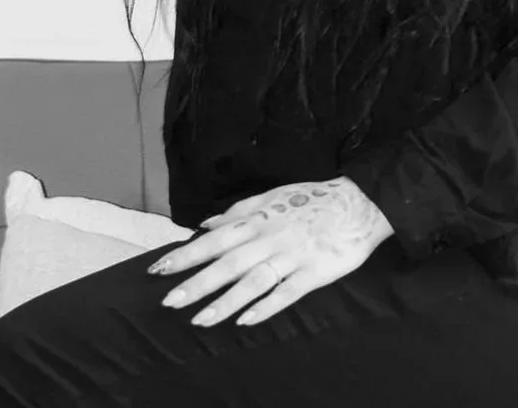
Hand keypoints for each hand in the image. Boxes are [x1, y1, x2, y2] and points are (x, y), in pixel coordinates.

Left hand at [148, 176, 393, 327]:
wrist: (359, 204)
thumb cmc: (310, 199)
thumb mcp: (272, 196)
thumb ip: (237, 212)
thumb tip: (204, 224)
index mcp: (258, 219)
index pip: (215, 239)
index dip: (187, 255)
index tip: (159, 269)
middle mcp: (270, 237)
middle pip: (228, 263)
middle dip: (197, 283)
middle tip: (169, 301)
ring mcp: (292, 256)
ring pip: (253, 282)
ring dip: (225, 302)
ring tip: (200, 320)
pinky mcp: (314, 273)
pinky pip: (287, 293)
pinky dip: (266, 306)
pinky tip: (246, 321)